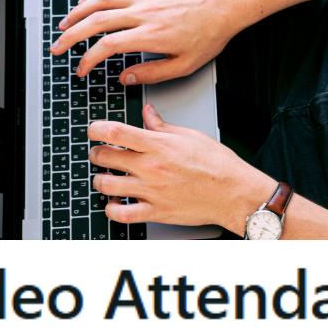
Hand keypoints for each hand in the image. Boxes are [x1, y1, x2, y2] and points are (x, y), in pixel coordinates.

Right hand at [49, 0, 245, 84]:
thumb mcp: (184, 66)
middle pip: (95, 21)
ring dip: (77, 12)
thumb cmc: (207, 36)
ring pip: (100, 0)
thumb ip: (152, 73)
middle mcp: (142, 13)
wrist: (222, 6)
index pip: (107, 46)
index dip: (88, 59)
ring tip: (64, 25)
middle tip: (57, 48)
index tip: (81, 69)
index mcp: (150, 35)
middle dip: (71, 36)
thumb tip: (124, 78)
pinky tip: (86, 0)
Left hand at [88, 104, 275, 231]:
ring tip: (106, 177)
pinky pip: (121, 214)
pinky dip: (111, 209)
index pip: (115, 132)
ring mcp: (151, 191)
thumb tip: (148, 113)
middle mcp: (151, 168)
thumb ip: (163, 125)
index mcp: (158, 145)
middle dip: (97, 153)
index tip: (94, 129)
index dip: (96, 129)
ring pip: (106, 185)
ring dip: (100, 179)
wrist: (234, 193)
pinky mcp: (155, 212)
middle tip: (100, 153)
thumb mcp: (190, 135)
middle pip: (105, 157)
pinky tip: (114, 202)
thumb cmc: (218, 165)